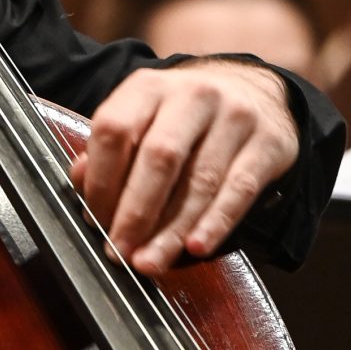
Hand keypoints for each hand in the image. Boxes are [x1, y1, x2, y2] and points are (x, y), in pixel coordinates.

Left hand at [73, 59, 298, 279]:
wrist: (253, 89)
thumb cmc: (183, 116)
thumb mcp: (142, 118)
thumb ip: (109, 150)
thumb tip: (81, 183)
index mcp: (150, 87)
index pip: (115, 130)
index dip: (101, 181)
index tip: (95, 220)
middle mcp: (193, 95)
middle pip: (159, 157)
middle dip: (135, 212)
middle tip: (120, 252)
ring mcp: (236, 116)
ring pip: (200, 181)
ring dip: (172, 230)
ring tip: (150, 262)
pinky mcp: (269, 143)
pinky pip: (240, 190)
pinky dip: (216, 223)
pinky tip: (196, 248)